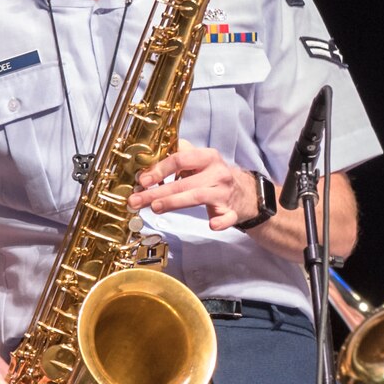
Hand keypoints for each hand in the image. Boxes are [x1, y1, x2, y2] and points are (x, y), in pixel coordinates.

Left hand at [132, 146, 251, 231]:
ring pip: (198, 197)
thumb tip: (148, 164)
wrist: (246, 192)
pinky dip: (221, 221)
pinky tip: (212, 225)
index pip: (180, 159)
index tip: (143, 180)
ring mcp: (225, 192)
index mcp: (208, 157)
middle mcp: (217, 173)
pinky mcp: (232, 211)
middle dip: (158, 191)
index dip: (160, 170)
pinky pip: (227, 217)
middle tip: (138, 200)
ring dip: (175, 202)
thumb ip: (178, 157)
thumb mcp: (200, 160)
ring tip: (155, 208)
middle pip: (184, 182)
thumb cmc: (214, 176)